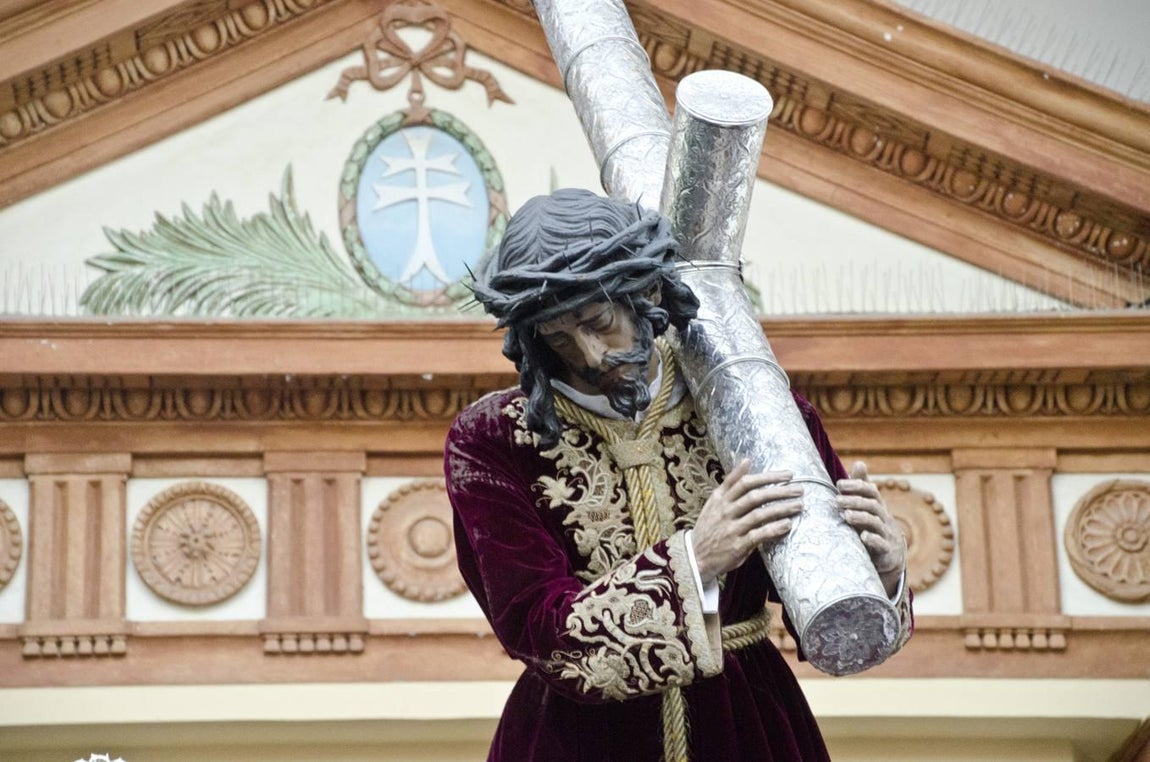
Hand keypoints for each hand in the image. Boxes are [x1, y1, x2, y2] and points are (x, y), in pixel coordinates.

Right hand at [691, 460, 803, 580]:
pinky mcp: (737, 546)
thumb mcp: (715, 501)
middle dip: (780, 491)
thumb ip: (731, 482)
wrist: (695, 557)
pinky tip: (787, 524)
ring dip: (782, 509)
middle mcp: (725, 512)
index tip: (788, 475)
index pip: (745, 482)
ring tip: (799, 505)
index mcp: (720, 499)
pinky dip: (774, 529)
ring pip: (759, 515)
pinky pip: (759, 535)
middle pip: (755, 497)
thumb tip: (746, 460)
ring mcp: (731, 529)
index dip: (768, 477)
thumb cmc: (710, 527)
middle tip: (799, 489)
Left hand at [836, 462, 905, 596]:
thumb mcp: (868, 507)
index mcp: (878, 506)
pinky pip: (881, 544)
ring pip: (875, 523)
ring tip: (846, 516)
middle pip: (872, 505)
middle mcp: (883, 517)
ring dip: (861, 518)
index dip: (857, 486)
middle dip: (854, 501)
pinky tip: (863, 537)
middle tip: (836, 500)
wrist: (891, 555)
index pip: (871, 491)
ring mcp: (886, 534)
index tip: (839, 485)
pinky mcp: (886, 551)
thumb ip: (862, 487)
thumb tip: (859, 462)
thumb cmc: (874, 525)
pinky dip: (873, 540)